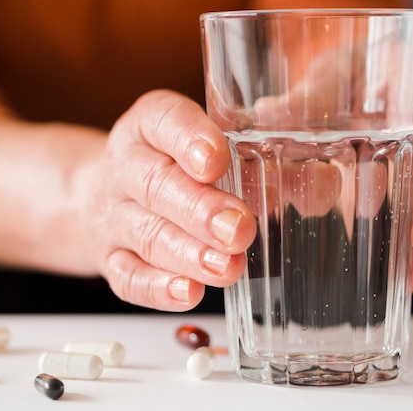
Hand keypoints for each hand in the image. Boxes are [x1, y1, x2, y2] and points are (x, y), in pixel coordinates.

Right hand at [86, 90, 256, 310]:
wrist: (114, 193)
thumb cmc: (175, 166)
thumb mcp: (205, 145)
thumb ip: (250, 159)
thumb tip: (302, 186)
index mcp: (149, 125)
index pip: (163, 121)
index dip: (189, 139)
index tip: (217, 161)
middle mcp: (126, 166)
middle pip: (155, 185)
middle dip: (200, 210)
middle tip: (239, 228)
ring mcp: (113, 214)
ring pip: (147, 234)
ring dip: (189, 254)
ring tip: (227, 267)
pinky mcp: (110, 257)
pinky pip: (127, 276)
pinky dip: (157, 288)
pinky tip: (189, 292)